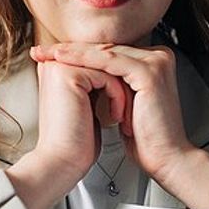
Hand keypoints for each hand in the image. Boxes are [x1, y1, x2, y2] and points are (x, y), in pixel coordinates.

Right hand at [6, 56, 128, 208]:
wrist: (63, 162)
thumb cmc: (77, 142)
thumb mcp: (89, 105)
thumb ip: (96, 84)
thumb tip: (119, 74)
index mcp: (57, 69)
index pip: (99, 61)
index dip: (118, 80)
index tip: (128, 102)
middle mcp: (55, 64)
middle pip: (104, 60)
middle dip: (122, 84)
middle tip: (130, 107)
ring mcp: (59, 67)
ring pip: (108, 67)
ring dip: (122, 91)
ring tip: (123, 115)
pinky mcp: (68, 75)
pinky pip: (107, 76)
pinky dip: (118, 96)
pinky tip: (116, 116)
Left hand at [29, 43, 208, 208]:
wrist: (166, 159)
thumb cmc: (146, 139)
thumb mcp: (123, 104)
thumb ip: (111, 84)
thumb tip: (84, 74)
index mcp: (153, 62)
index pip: (109, 52)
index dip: (78, 53)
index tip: (50, 55)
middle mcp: (158, 57)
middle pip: (106, 49)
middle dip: (70, 49)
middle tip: (42, 51)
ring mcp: (156, 62)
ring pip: (105, 52)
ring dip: (72, 52)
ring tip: (47, 53)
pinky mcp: (150, 72)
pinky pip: (109, 61)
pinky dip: (83, 60)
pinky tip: (64, 59)